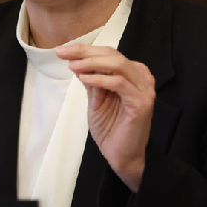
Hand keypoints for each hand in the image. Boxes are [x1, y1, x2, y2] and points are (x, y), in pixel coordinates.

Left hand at [56, 44, 155, 192]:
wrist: (122, 156)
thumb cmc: (111, 128)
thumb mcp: (96, 99)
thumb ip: (91, 80)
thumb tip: (76, 61)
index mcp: (133, 74)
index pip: (109, 54)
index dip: (85, 50)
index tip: (63, 51)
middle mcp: (142, 78)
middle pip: (113, 55)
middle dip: (85, 52)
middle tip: (63, 53)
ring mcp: (144, 90)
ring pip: (117, 65)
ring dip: (91, 63)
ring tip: (72, 66)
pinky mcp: (141, 103)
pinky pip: (118, 84)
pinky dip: (100, 79)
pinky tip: (84, 78)